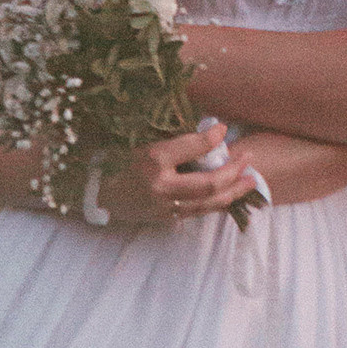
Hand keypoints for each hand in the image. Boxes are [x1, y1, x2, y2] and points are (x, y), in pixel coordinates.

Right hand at [92, 123, 262, 228]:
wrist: (96, 194)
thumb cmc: (117, 159)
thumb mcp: (140, 140)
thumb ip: (173, 139)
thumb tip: (208, 130)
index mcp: (151, 160)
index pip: (190, 147)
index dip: (210, 138)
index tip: (223, 129)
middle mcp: (160, 186)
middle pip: (208, 184)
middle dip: (233, 172)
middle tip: (248, 158)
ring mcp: (164, 207)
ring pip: (208, 203)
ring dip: (233, 191)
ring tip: (250, 179)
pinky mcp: (166, 218)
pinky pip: (199, 211)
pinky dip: (218, 202)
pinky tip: (231, 193)